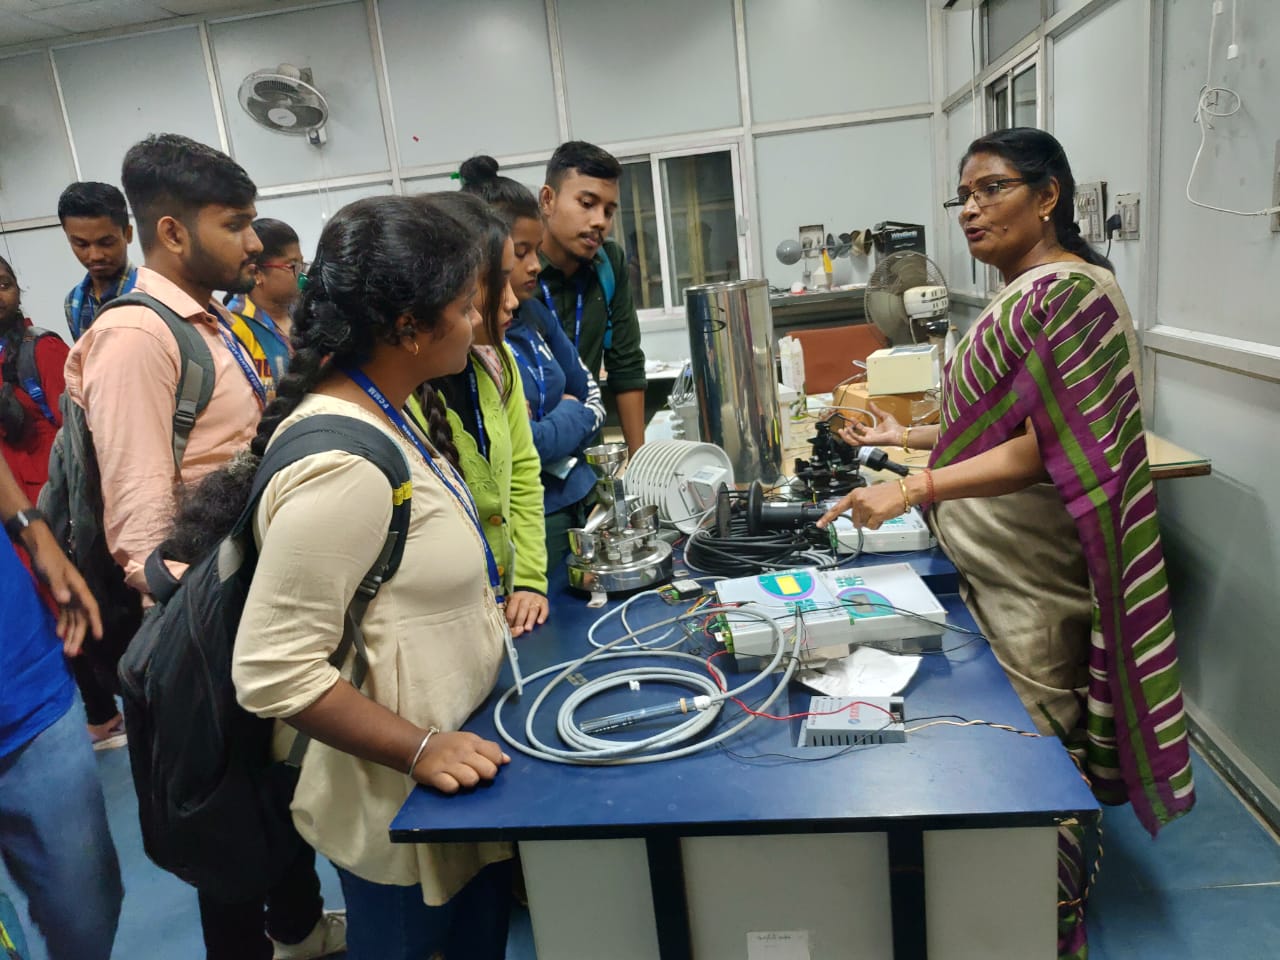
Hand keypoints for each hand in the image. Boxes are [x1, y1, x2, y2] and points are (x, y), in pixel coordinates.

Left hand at [23, 523, 102, 654]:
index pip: (90, 608)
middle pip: (82, 618)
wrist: (39, 547)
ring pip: (74, 619)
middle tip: (72, 653)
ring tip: (67, 651)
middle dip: (78, 636)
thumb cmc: (48, 558)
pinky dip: (63, 625)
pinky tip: (59, 635)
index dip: (95, 622)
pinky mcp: (61, 595)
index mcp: (79, 588)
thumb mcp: (51, 571)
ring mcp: (69, 595)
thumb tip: (65, 601)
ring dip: (71, 634)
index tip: (99, 637)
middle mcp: (77, 594)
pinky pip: (65, 614)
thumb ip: (58, 586)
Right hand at [412, 730, 510, 793]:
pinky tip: (448, 781)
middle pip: (488, 771)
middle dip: (484, 775)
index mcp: (472, 741)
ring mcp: (448, 763)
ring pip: (472, 780)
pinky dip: (451, 787)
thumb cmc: (447, 745)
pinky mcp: (435, 775)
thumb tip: (507, 760)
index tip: (486, 764)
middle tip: (474, 773)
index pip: (496, 754)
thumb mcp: (469, 741)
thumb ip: (488, 749)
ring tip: (460, 778)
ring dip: (467, 782)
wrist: (417, 746)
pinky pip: (452, 787)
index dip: (495, 763)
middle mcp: (462, 751)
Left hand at [505, 590, 548, 637]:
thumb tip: (501, 621)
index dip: (510, 619)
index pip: (512, 609)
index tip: (509, 628)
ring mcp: (536, 599)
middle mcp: (526, 597)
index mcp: (515, 597)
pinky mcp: (544, 602)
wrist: (531, 593)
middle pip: (522, 609)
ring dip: (530, 620)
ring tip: (527, 629)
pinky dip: (542, 616)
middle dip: (520, 620)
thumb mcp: (510, 603)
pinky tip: (539, 622)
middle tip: (518, 630)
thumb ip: (505, 611)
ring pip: (533, 610)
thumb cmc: (518, 603)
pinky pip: (544, 609)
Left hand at [817, 480, 908, 531]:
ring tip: (881, 511)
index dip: (828, 517)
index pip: (838, 507)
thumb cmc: (890, 493)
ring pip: (863, 524)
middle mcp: (858, 500)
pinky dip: (878, 524)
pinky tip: (884, 515)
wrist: (904, 490)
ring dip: (872, 521)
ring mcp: (866, 507)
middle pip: (855, 520)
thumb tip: (855, 520)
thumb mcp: (869, 495)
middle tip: (875, 510)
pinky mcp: (875, 514)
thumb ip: (859, 505)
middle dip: (864, 519)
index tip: (820, 524)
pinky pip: (872, 527)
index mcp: (855, 494)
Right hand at [836, 401, 903, 448]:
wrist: (899, 433)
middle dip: (847, 434)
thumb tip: (871, 403)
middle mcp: (869, 437)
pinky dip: (852, 435)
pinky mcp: (869, 442)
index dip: (855, 424)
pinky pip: (857, 440)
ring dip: (846, 437)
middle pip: (854, 438)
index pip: (860, 429)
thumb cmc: (894, 427)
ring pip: (853, 441)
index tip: (851, 418)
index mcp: (872, 432)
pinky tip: (849, 429)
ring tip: (841, 431)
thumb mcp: (883, 415)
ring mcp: (868, 440)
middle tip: (842, 429)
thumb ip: (876, 410)